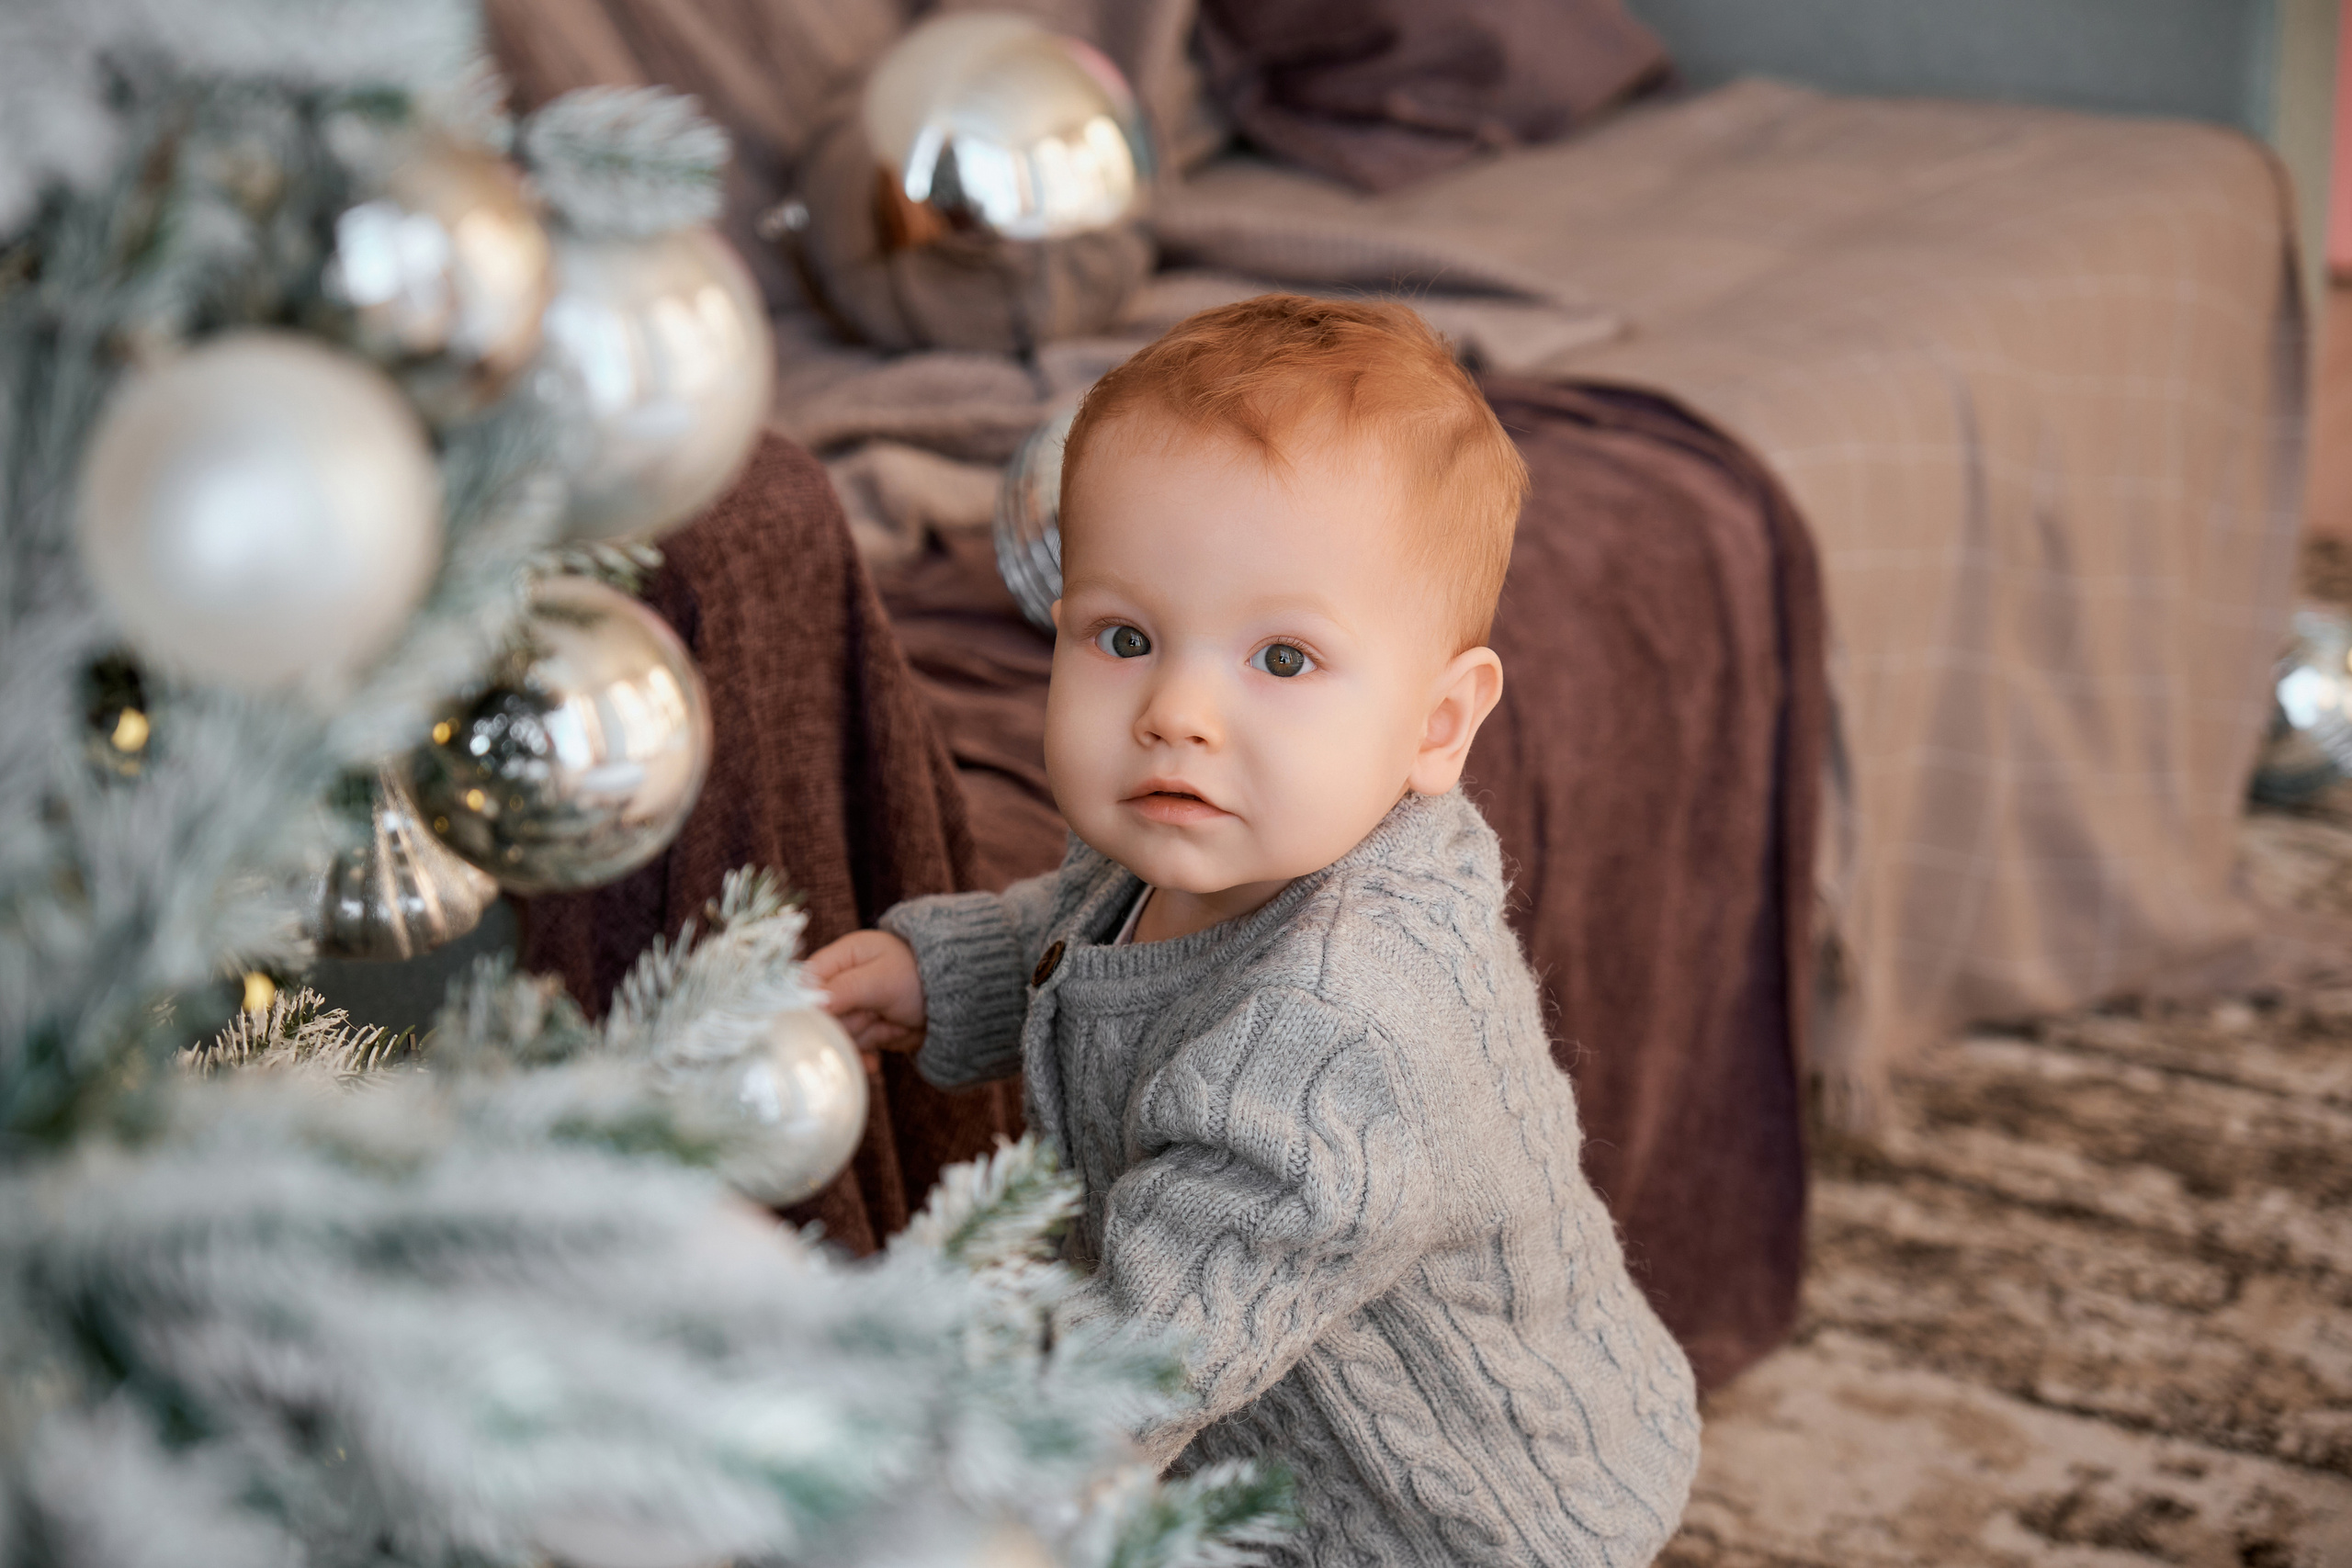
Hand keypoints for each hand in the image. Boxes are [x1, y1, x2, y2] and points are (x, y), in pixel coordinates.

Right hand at [805, 929, 927, 1058]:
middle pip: (819, 1015)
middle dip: (847, 1022)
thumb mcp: (883, 979)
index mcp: (842, 958)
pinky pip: (849, 1050)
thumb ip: (846, 988)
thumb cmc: (921, 977)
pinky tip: (874, 1061)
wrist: (956, 1002)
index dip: (812, 1003)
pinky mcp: (863, 1032)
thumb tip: (813, 1003)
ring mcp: (852, 1010)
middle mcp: (841, 984)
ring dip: (862, 1037)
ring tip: (886, 1022)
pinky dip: (863, 1056)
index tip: (829, 1016)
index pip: (806, 982)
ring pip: (835, 1035)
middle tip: (873, 1014)